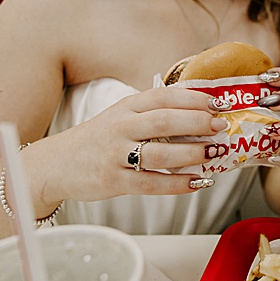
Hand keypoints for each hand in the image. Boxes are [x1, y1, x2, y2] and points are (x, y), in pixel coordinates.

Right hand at [45, 85, 234, 203]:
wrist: (58, 162)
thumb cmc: (100, 137)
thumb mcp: (123, 114)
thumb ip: (154, 110)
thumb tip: (200, 110)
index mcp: (127, 105)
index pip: (165, 96)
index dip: (195, 98)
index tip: (219, 102)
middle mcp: (122, 126)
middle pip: (165, 121)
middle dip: (198, 123)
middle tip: (221, 126)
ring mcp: (116, 154)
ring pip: (160, 154)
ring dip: (192, 154)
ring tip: (214, 153)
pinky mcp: (113, 181)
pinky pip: (151, 184)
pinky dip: (177, 184)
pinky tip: (197, 182)